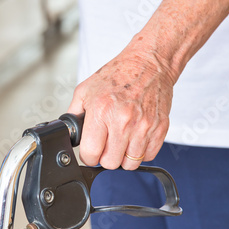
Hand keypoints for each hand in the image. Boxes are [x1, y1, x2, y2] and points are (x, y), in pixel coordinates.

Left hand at [68, 39, 176, 169]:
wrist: (148, 63)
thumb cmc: (118, 75)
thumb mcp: (85, 90)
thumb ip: (74, 114)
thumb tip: (69, 133)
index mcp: (102, 111)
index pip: (91, 153)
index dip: (88, 156)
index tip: (90, 151)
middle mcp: (123, 120)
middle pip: (110, 163)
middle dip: (105, 157)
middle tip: (105, 145)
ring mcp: (143, 126)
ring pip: (130, 164)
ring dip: (123, 157)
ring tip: (120, 142)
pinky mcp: (159, 128)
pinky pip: (148, 156)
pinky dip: (140, 152)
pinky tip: (134, 139)